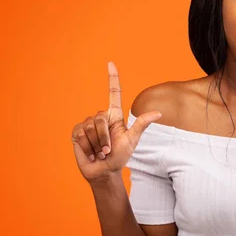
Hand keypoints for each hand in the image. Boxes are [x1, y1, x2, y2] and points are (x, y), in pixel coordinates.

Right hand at [71, 62, 161, 182]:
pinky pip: (80, 134)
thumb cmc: (120, 156)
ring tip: (99, 152)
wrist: (103, 171)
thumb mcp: (132, 140)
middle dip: (104, 138)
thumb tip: (159, 113)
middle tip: (107, 150)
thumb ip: (141, 125)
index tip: (110, 63)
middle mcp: (101, 117)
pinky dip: (86, 146)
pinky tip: (90, 153)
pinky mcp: (77, 133)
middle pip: (100, 118)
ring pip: (90, 127)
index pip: (114, 93)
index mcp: (115, 116)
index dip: (112, 78)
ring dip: (96, 144)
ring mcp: (88, 124)